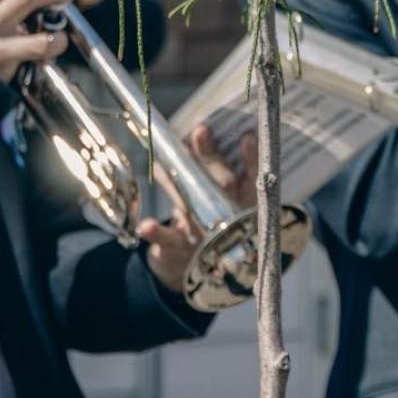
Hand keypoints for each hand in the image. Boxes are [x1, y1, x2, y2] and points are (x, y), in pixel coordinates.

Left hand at [141, 126, 256, 294]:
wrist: (194, 268)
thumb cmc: (209, 218)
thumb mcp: (216, 193)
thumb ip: (205, 164)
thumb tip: (192, 129)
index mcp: (243, 200)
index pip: (252, 176)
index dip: (251, 157)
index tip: (246, 136)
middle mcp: (229, 216)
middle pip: (223, 185)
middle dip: (211, 157)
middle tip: (201, 131)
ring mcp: (205, 233)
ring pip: (193, 205)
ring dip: (180, 187)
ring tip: (167, 166)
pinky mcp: (179, 247)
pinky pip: (167, 238)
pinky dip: (156, 232)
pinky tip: (145, 225)